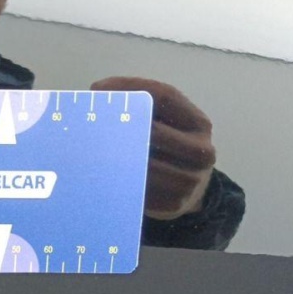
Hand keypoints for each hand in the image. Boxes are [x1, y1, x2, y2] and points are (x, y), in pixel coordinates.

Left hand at [91, 77, 215, 220]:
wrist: (190, 188)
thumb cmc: (169, 147)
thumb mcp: (167, 121)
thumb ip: (142, 104)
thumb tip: (97, 92)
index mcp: (199, 124)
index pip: (165, 97)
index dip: (130, 89)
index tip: (98, 90)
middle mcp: (202, 151)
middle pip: (154, 132)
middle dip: (121, 127)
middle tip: (90, 124)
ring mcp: (190, 181)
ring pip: (146, 164)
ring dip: (117, 157)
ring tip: (91, 150)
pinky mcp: (173, 205)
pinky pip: (141, 190)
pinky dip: (120, 180)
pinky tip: (102, 174)